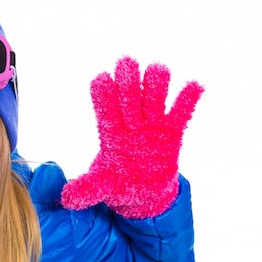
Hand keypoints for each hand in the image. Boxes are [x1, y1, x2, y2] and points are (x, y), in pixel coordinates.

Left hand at [60, 56, 203, 217]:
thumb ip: (87, 188)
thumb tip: (66, 199)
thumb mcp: (102, 187)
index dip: (104, 96)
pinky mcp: (172, 133)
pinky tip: (195, 85)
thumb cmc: (119, 184)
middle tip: (126, 62)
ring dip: (156, 85)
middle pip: (130, 99)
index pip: (106, 112)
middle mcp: (131, 125)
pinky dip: (187, 100)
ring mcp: (152, 126)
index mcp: (111, 135)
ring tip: (158, 70)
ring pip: (154, 100)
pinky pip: (180, 114)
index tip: (101, 79)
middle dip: (128, 82)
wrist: (145, 192)